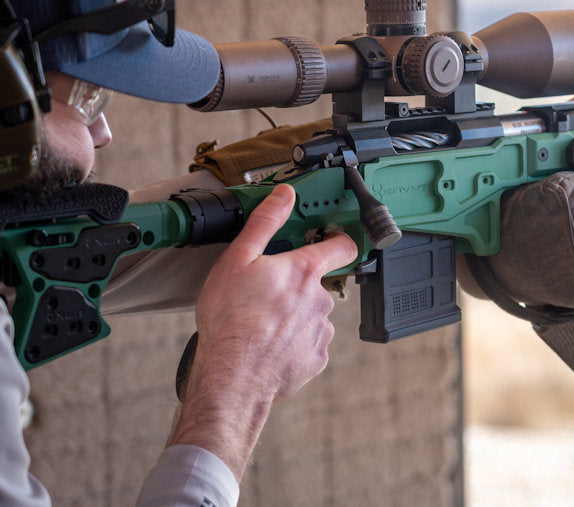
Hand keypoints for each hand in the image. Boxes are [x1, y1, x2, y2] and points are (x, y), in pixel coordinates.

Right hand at [167, 184, 356, 476]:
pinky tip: (268, 345)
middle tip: (265, 293)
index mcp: (304, 271)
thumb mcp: (238, 260)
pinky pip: (308, 344)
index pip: (342, 245)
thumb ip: (265, 223)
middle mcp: (321, 299)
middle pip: (317, 283)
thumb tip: (284, 196)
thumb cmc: (230, 321)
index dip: (338, 238)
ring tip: (261, 323)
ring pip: (312, 315)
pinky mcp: (316, 359)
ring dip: (294, 316)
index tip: (330, 238)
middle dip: (296, 285)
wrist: (231, 378)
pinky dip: (292, 343)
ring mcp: (321, 331)